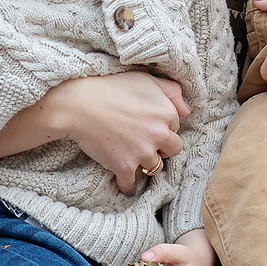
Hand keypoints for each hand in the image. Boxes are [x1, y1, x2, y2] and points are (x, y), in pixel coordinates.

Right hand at [11, 72, 186, 189]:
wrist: (78, 104)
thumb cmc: (111, 87)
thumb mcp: (146, 80)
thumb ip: (172, 92)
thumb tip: (187, 111)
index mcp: (166, 113)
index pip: (175, 128)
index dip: (162, 127)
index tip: (149, 126)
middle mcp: (159, 135)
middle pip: (172, 151)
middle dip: (162, 148)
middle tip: (146, 144)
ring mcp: (142, 153)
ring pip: (155, 168)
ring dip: (146, 165)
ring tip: (135, 158)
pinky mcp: (124, 166)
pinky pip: (132, 184)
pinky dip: (128, 185)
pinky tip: (125, 183)